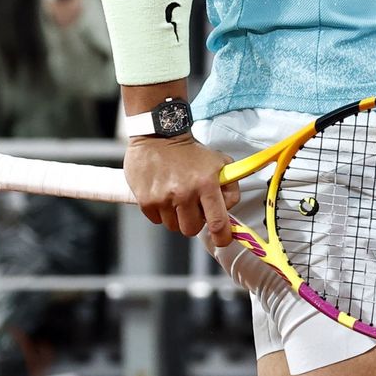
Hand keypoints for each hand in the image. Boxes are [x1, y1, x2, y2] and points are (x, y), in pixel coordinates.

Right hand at [123, 134, 239, 243]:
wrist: (159, 134)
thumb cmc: (191, 151)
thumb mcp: (220, 163)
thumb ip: (229, 188)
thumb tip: (228, 211)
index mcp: (206, 184)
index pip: (218, 223)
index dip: (222, 238)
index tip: (222, 240)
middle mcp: (184, 193)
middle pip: (192, 229)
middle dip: (194, 221)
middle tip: (192, 206)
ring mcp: (163, 198)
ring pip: (173, 226)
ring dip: (176, 216)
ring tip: (176, 196)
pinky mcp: (146, 200)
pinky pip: (156, 220)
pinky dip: (161, 212)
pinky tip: (162, 194)